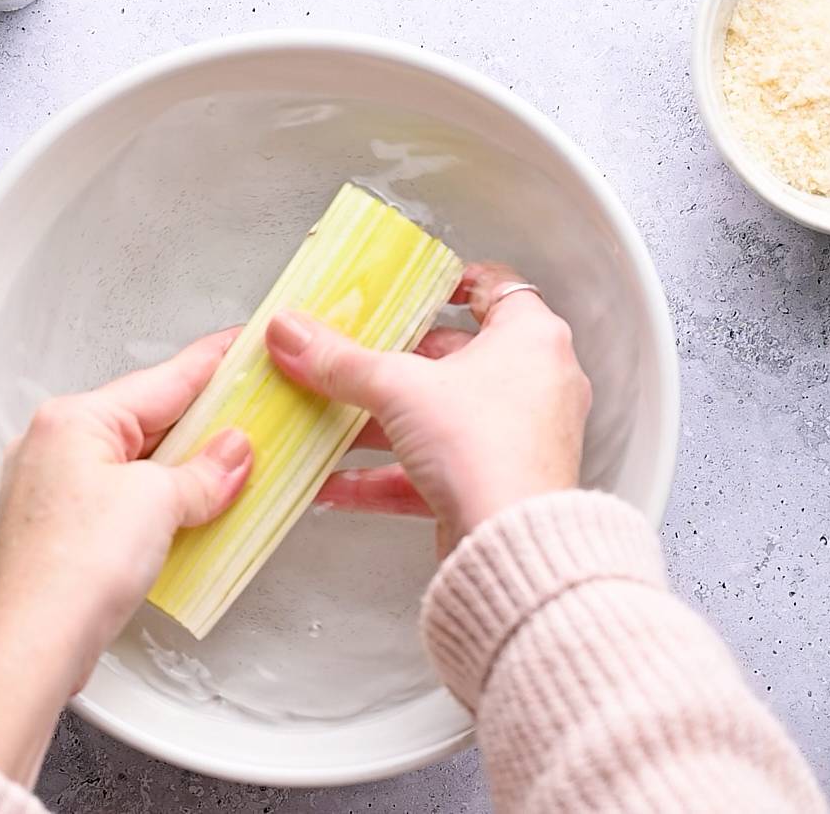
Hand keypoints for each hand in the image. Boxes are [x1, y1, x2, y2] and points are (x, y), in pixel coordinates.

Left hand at [0, 329, 251, 783]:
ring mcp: (55, 489)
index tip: (246, 347)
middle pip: (149, 419)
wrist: (31, 645)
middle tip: (255, 414)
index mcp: (73, 419)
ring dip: (184, 467)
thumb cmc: (70, 569)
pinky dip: (160, 500)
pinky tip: (191, 513)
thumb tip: (234, 452)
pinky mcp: (62, 529)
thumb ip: (205, 471)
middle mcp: (55, 445)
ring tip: (234, 469)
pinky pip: (124, 496)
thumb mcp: (158, 502)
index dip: (214, 363)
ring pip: (136, 461)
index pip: (163, 379)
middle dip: (204, 422)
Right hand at [267, 262, 589, 556]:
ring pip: (440, 419)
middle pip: (455, 359)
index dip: (453, 282)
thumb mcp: (398, 388)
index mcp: (531, 338)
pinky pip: (434, 471)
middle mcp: (535, 384)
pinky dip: (387, 475)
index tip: (413, 288)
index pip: (496, 288)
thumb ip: (339, 361)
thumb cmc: (488, 450)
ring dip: (382, 424)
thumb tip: (293, 334)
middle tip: (354, 355)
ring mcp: (517, 439)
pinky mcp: (495, 486)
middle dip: (395, 364)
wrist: (511, 546)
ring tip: (331, 422)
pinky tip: (337, 485)